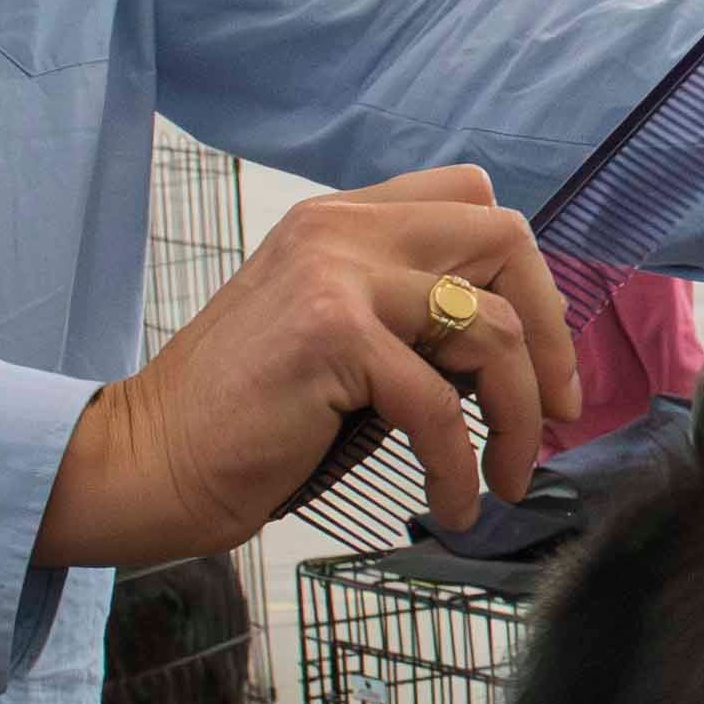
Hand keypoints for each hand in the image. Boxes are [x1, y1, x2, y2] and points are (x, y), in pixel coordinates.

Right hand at [37, 169, 575, 563]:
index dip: (526, 277)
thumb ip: (409, 318)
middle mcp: (340, 228)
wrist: (146, 463)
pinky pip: (441, 405)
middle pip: (505, 236)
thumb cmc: (246, 423)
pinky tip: (451, 505)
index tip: (540, 358)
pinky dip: (460, 468)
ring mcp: (334, 275)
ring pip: (492, 324)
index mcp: (342, 219)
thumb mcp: (340, 343)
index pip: (473, 199)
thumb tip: (515, 349)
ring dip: (521, 416)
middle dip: (552, 334)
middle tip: (556, 415)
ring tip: (506, 478)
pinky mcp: (329, 335)